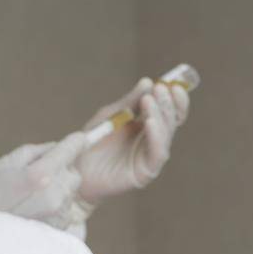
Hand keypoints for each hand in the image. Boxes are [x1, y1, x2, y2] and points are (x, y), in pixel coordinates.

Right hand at [0, 132, 93, 234]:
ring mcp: (57, 213)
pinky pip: (66, 209)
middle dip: (62, 170)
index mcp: (40, 175)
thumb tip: (58, 146)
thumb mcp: (6, 163)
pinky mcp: (59, 227)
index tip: (81, 138)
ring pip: (71, 192)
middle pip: (74, 174)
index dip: (75, 143)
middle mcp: (53, 195)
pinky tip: (36, 209)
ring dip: (59, 189)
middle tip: (42, 174)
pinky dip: (56, 206)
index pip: (68, 152)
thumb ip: (36, 152)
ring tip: (33, 196)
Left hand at [77, 77, 190, 202]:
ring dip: (161, 115)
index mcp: (148, 125)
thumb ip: (130, 101)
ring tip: (149, 101)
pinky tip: (151, 122)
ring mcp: (151, 156)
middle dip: (168, 104)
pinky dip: (156, 136)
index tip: (173, 83)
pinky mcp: (146, 171)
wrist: (78, 168)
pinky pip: (157, 153)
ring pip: (165, 135)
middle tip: (161, 88)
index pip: (169, 111)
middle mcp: (153, 140)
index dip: (175, 98)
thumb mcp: (112, 115)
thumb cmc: (94, 141)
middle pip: (171, 121)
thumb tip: (147, 82)